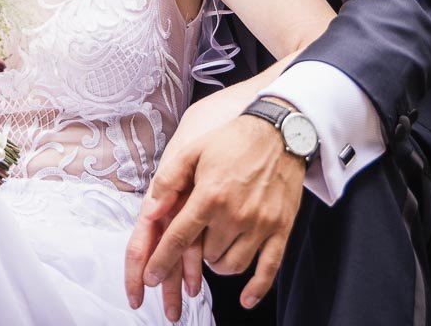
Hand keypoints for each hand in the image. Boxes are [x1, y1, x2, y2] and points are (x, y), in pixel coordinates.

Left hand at [125, 107, 305, 318]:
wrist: (280, 132)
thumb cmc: (233, 140)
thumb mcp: (194, 150)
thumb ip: (169, 180)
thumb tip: (151, 210)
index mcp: (210, 195)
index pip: (178, 237)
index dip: (161, 260)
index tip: (149, 277)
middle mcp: (235, 215)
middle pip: (205, 255)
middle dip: (194, 253)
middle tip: (195, 238)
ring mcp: (261, 225)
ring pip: (232, 266)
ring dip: (218, 264)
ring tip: (214, 250)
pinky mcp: (281, 229)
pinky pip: (269, 269)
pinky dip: (256, 288)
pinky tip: (246, 299)